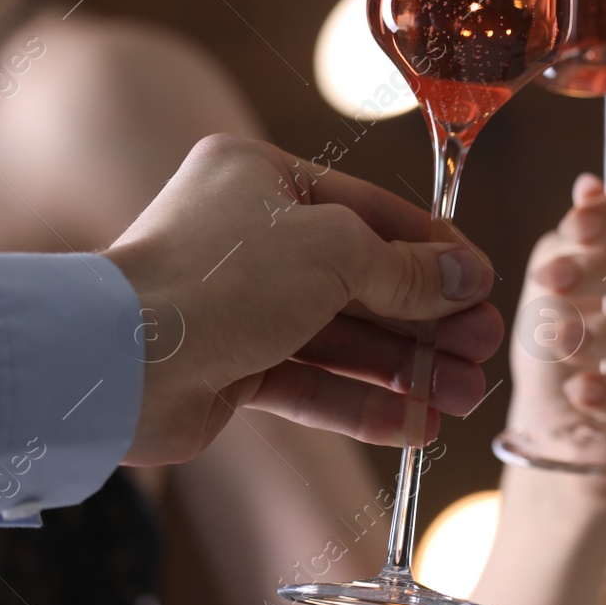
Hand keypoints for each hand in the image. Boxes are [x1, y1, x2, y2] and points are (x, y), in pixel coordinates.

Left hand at [104, 135, 501, 464]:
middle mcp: (249, 238)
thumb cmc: (222, 278)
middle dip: (428, 319)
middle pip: (363, 279)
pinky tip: (418, 425)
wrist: (119, 361)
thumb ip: (408, 269)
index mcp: (264, 178)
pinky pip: (311, 384)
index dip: (435, 250)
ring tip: (465, 396)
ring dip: (406, 368)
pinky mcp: (229, 369)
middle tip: (486, 347)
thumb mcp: (338, 251)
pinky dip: (363, 404)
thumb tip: (468, 278)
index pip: (372, 211)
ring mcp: (238, 306)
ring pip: (342, 337)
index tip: (485, 285)